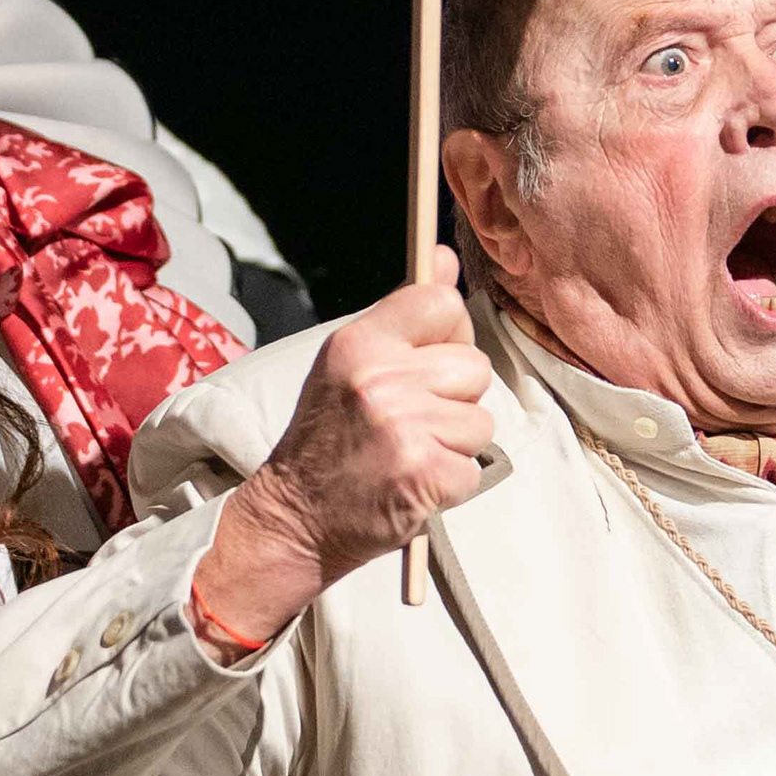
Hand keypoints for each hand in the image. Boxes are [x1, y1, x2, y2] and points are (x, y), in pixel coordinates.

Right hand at [194, 252, 490, 642]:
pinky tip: (412, 483)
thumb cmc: (327, 441)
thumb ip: (403, 313)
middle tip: (409, 422)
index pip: (441, 303)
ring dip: (455, 443)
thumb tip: (444, 257)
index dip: (449, 333)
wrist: (294, 518)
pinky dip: (451, 482)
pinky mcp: (425, 474)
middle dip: (454, 398)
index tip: (429, 359)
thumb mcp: (350, 365)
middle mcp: (380, 379)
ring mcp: (404, 428)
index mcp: (359, 343)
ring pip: (481, 420)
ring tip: (408, 453)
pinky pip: (476, 466)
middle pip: (474, 365)